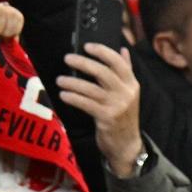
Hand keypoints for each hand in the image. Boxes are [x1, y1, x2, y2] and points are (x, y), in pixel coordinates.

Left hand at [58, 44, 142, 177]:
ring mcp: (116, 106)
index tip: (87, 46)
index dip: (102, 51)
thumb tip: (123, 49)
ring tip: (60, 79)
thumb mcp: (129, 93)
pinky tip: (64, 95)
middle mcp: (126, 93)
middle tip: (67, 58)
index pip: (118, 62)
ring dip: (73, 82)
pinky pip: (86, 104)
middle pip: (103, 72)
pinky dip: (73, 98)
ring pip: (91, 89)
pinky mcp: (106, 118)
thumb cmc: (124, 117)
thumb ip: (126, 71)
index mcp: (132, 84)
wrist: (127, 145)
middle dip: (83, 63)